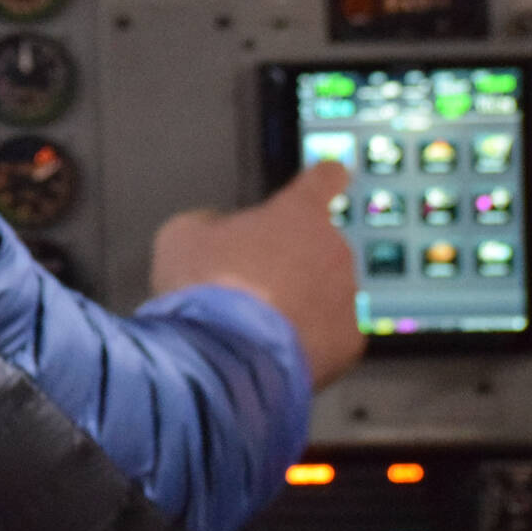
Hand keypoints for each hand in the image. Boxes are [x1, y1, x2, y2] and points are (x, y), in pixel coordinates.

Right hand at [150, 160, 364, 389]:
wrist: (224, 355)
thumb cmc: (203, 289)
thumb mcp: (182, 235)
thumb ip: (211, 222)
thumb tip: (217, 230)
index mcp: (297, 213)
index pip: (323, 180)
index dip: (324, 178)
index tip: (332, 175)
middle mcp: (332, 249)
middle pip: (317, 247)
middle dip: (290, 262)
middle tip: (250, 284)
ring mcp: (346, 295)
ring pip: (325, 292)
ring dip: (298, 302)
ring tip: (254, 324)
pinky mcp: (349, 341)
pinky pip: (329, 334)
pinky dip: (306, 340)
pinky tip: (270, 347)